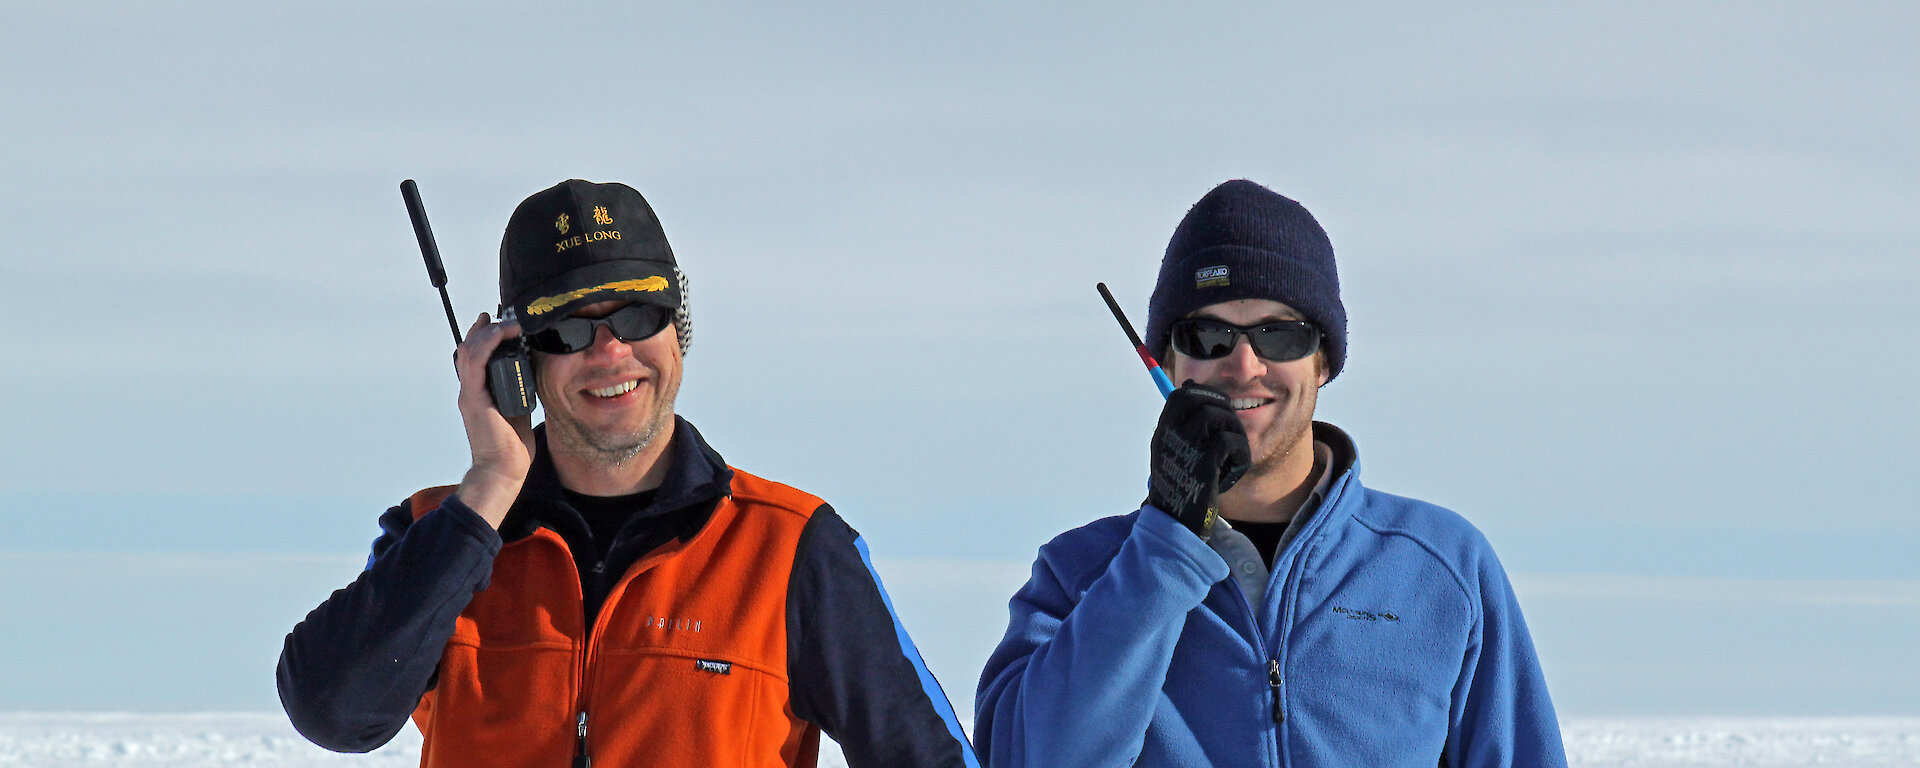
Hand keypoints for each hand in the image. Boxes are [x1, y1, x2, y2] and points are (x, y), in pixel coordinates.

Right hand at [452, 312, 535, 527]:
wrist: (503, 470)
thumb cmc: (510, 445)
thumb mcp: (519, 408)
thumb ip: (519, 388)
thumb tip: (534, 371)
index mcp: (479, 391)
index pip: (476, 355)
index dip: (485, 335)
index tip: (501, 320)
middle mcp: (471, 389)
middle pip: (469, 347)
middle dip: (486, 327)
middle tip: (506, 315)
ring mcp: (470, 393)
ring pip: (470, 349)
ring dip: (489, 330)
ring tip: (509, 321)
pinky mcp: (474, 398)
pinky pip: (476, 362)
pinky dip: (488, 342)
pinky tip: (503, 332)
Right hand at [1147, 382, 1250, 539]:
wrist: (1176, 522)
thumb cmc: (1181, 486)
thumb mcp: (1173, 449)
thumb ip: (1181, 421)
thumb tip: (1190, 384)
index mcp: (1163, 431)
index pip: (1182, 395)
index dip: (1205, 395)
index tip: (1218, 409)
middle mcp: (1170, 435)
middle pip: (1201, 399)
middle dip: (1223, 409)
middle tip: (1229, 431)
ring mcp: (1186, 448)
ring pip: (1219, 417)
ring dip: (1234, 432)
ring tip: (1232, 453)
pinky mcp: (1204, 464)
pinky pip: (1230, 441)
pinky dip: (1241, 453)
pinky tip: (1235, 467)